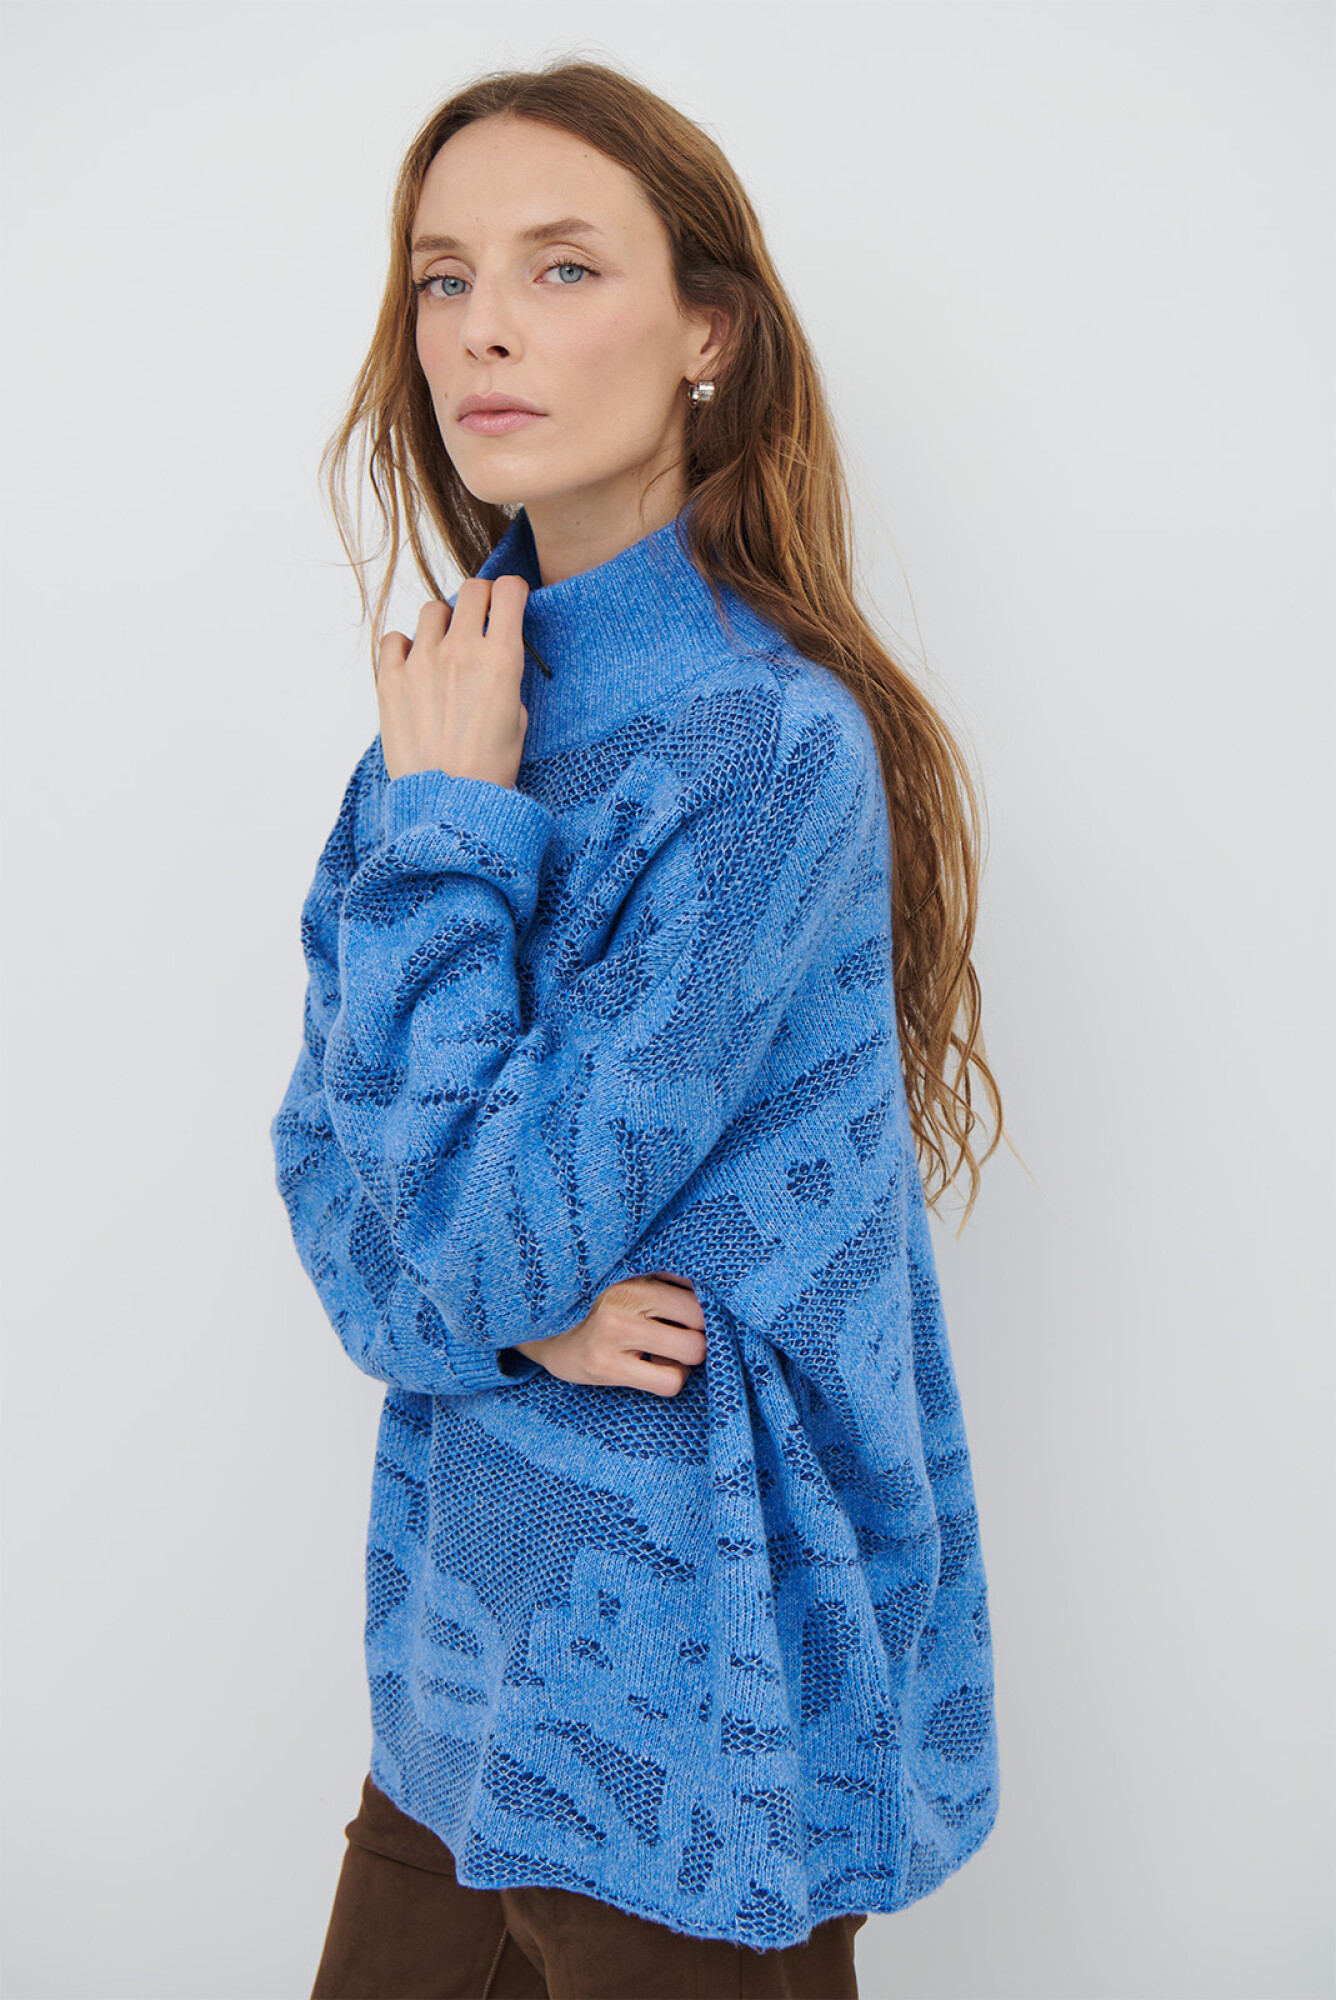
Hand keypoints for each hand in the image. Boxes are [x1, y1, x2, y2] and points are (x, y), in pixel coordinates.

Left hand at [376, 574, 529, 788]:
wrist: (450, 802)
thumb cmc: (488, 768)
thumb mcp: (518, 717)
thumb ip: (506, 675)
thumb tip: (494, 655)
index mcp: (501, 659)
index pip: (507, 591)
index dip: (511, 594)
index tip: (509, 603)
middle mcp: (461, 651)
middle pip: (471, 590)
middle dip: (480, 601)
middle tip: (479, 622)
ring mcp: (422, 662)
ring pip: (433, 610)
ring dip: (443, 624)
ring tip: (444, 652)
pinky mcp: (390, 679)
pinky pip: (394, 639)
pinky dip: (405, 647)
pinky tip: (414, 668)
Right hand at [514, 1272, 706, 1397]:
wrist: (544, 1332)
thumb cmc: (599, 1306)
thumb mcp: (630, 1280)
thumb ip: (669, 1282)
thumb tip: (718, 1297)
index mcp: (636, 1271)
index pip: (699, 1292)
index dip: (708, 1311)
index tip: (696, 1319)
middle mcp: (626, 1297)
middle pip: (702, 1321)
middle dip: (700, 1335)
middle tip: (680, 1337)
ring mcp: (615, 1332)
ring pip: (692, 1351)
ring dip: (685, 1359)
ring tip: (665, 1353)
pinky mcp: (606, 1366)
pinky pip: (669, 1381)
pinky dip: (670, 1378)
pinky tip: (651, 1368)